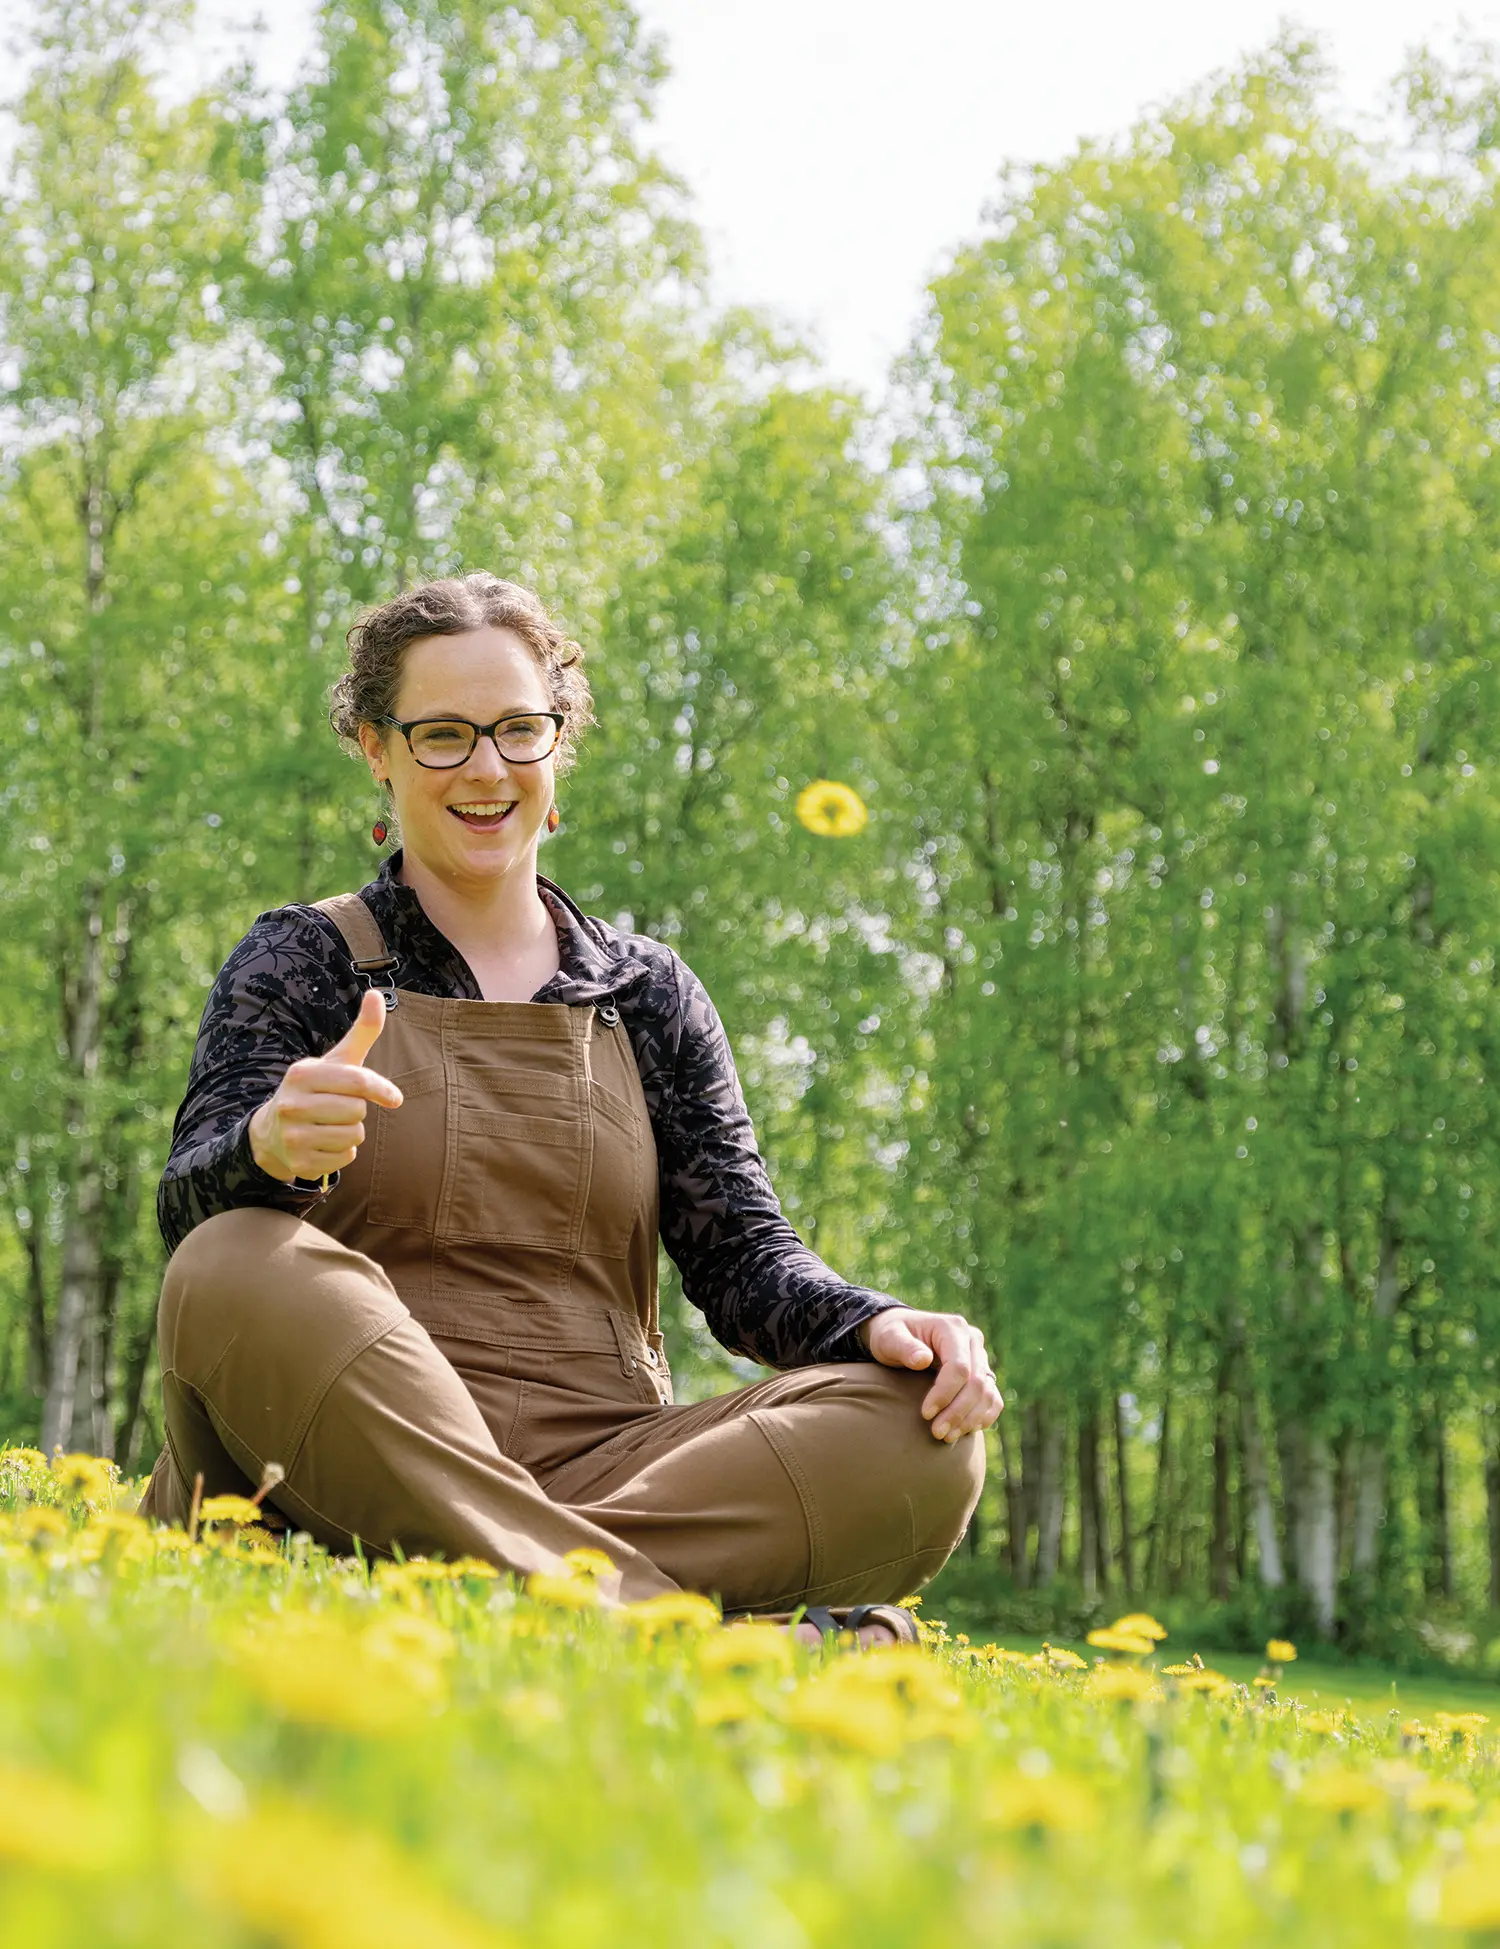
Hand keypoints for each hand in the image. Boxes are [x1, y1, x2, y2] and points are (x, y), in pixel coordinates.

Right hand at [249, 990, 403, 1184]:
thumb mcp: (337, 1060)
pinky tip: (324, 1143)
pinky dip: (343, 1153)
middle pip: (358, 1111)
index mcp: (302, 1074)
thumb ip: (362, 1031)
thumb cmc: (317, 1089)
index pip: (358, 1082)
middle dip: (358, 1111)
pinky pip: (346, 1159)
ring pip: (354, 1136)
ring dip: (352, 1133)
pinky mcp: (299, 1164)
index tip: (395, 1099)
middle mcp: (292, 1104)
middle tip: (339, 1108)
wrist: (272, 1133)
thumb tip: (378, 994)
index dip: (382, 1090)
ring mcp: (293, 1136)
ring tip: (331, 1125)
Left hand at [858, 1308, 1002, 1442]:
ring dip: (970, 1419)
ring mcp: (980, 1358)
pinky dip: (982, 1417)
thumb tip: (922, 1360)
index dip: (945, 1393)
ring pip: (987, 1393)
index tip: (925, 1414)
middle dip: (957, 1412)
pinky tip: (964, 1431)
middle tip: (937, 1433)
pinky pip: (993, 1399)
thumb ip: (902, 1346)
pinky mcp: (982, 1374)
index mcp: (952, 1328)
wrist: (900, 1335)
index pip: (959, 1366)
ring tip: (947, 1437)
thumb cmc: (892, 1335)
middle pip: (976, 1383)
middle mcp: (972, 1341)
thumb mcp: (889, 1337)